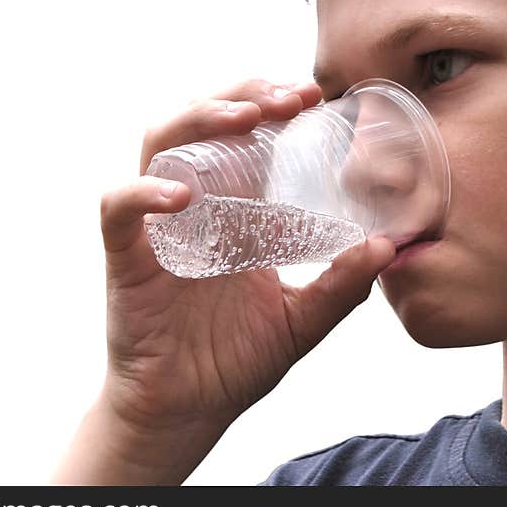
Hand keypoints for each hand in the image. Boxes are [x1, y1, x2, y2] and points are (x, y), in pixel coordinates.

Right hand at [54, 79, 395, 483]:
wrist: (188, 410)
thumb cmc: (235, 360)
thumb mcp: (301, 319)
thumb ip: (340, 286)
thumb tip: (387, 247)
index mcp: (233, 210)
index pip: (245, 137)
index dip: (272, 105)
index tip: (313, 96)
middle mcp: (193, 206)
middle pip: (201, 122)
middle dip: (243, 97)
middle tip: (289, 98)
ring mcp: (157, 227)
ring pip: (160, 146)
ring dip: (198, 120)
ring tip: (245, 119)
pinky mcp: (125, 258)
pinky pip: (119, 208)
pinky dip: (143, 193)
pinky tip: (181, 196)